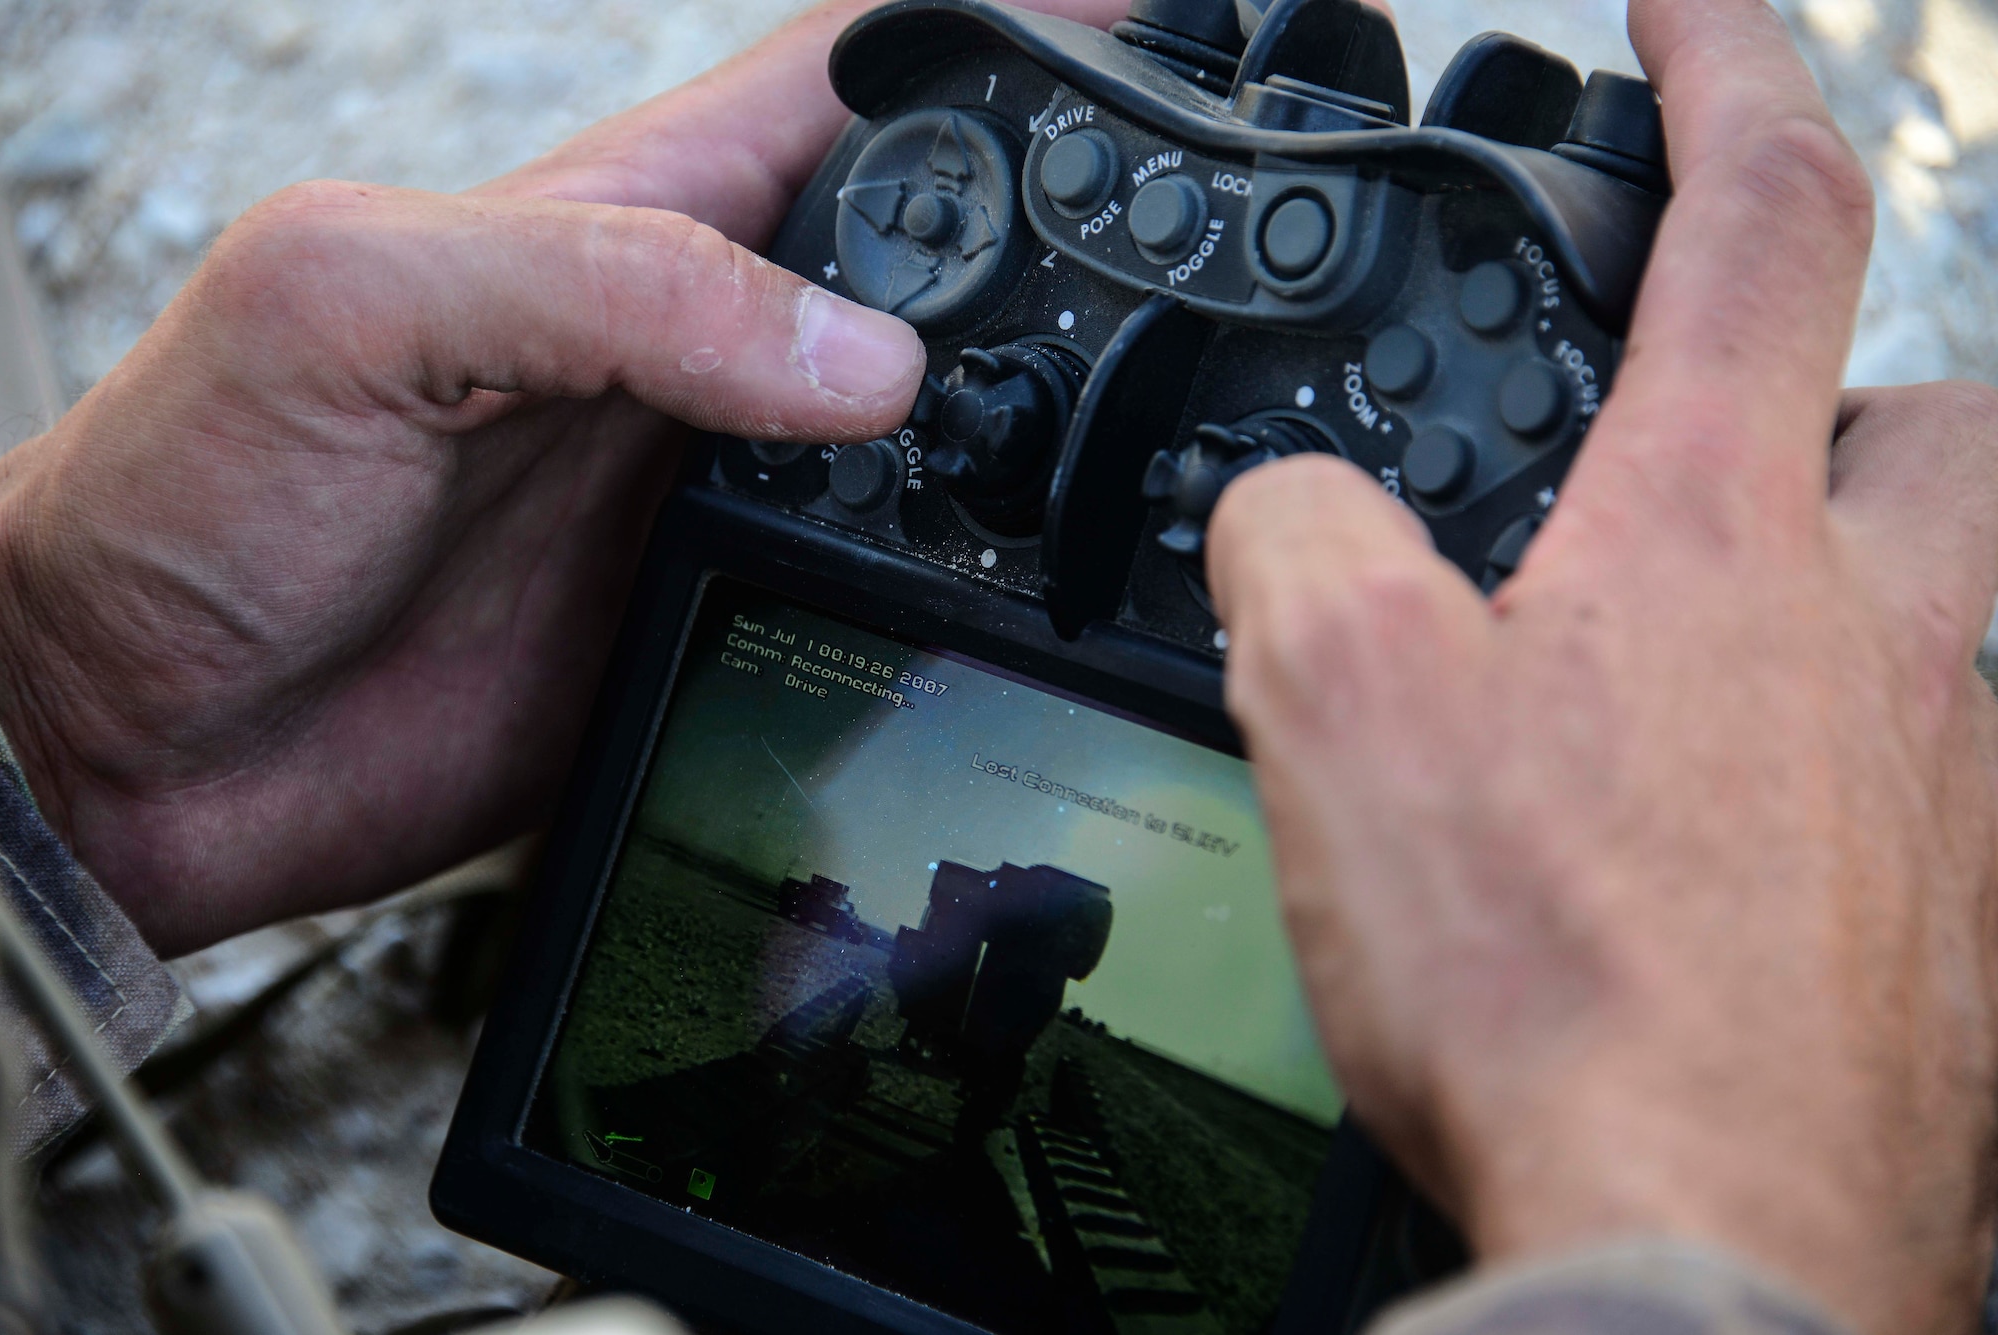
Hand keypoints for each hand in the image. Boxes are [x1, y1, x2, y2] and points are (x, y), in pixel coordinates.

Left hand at [0, 0, 1123, 954]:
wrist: (137, 741)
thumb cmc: (189, 492)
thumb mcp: (358, 304)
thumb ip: (607, 287)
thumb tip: (861, 356)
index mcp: (629, 215)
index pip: (862, 80)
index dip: (1014, 36)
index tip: (1152, 30)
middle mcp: (706, 343)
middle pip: (946, 255)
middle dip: (1080, 236)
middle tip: (1206, 261)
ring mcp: (728, 483)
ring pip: (948, 427)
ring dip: (1047, 422)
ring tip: (1166, 434)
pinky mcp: (732, 614)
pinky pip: (895, 579)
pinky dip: (979, 575)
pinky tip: (1040, 591)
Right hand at [1208, 0, 1997, 1329]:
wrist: (1707, 1250)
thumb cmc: (1556, 983)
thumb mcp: (1330, 707)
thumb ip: (1297, 542)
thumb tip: (1296, 517)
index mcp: (1714, 537)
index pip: (1758, 211)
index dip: (1721, 58)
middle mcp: (1883, 634)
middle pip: (1936, 408)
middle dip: (1842, 379)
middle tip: (1720, 442)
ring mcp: (1952, 784)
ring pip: (1951, 610)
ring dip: (1833, 598)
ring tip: (1680, 687)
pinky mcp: (1971, 929)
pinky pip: (1938, 794)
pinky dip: (1833, 787)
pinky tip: (1717, 869)